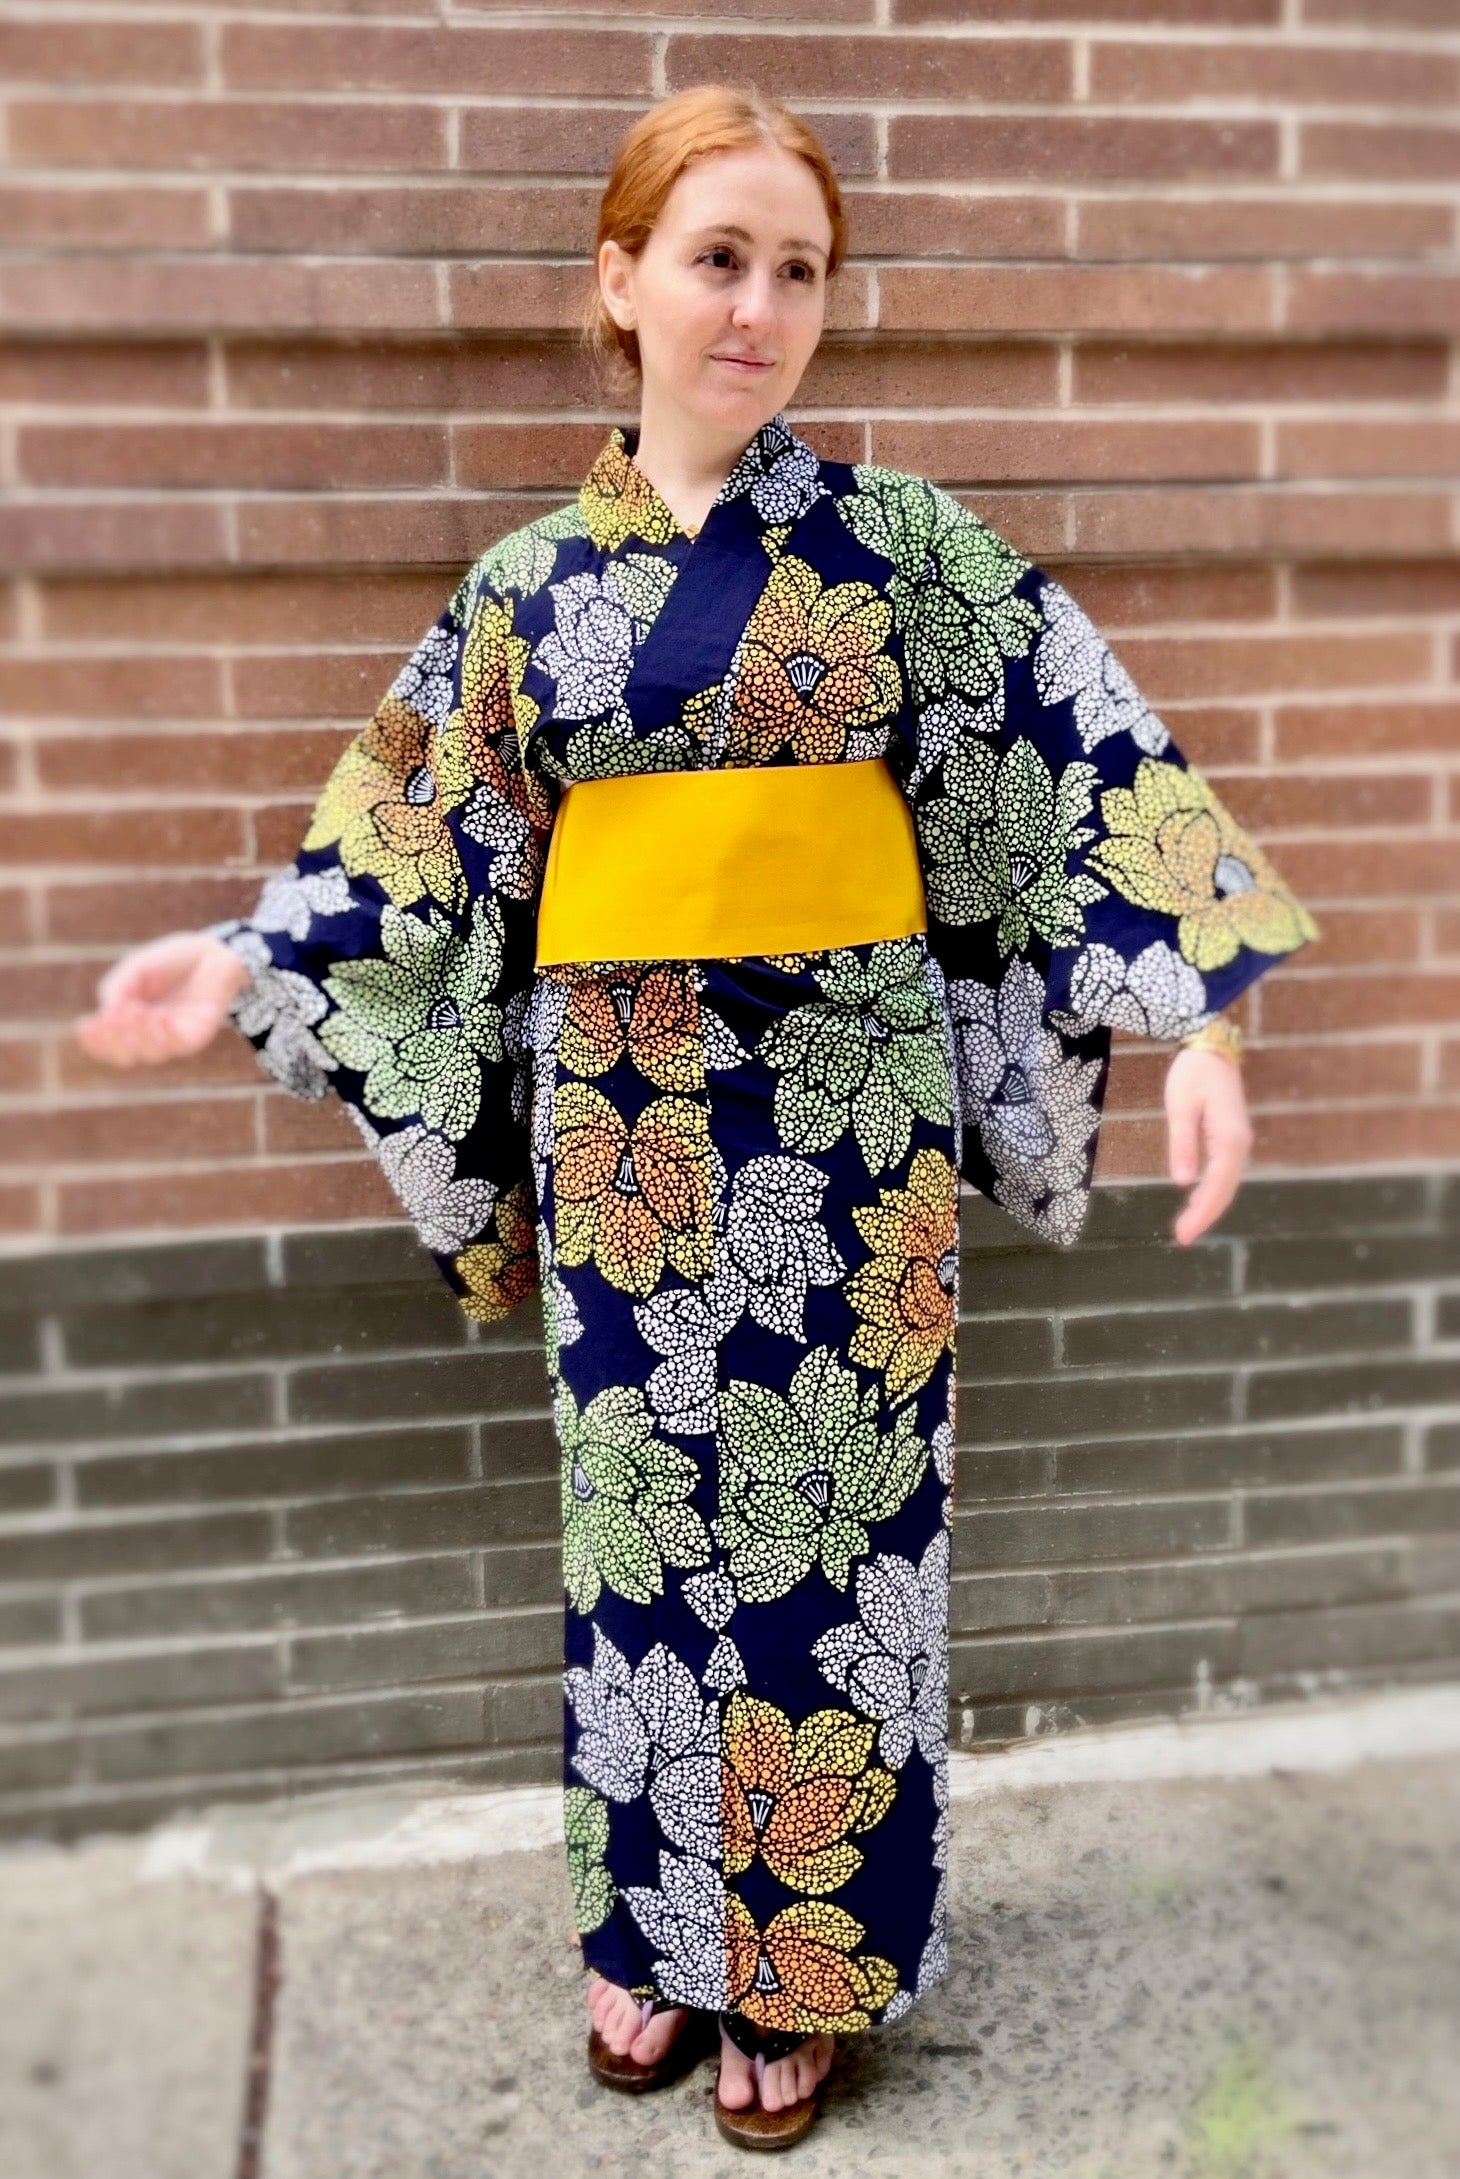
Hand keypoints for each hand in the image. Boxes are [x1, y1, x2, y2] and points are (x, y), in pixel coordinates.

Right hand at [73, 931, 251, 1068]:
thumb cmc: (169, 960)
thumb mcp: (135, 969)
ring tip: (135, 1010)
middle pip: (125, 1056)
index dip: (93, 1041)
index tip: (84, 1026)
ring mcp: (173, 1037)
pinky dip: (165, 1035)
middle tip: (108, 1021)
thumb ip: (118, 989)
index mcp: (129, 1021)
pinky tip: (159, 1017)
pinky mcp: (197, 1035)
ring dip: (138, 1035)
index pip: (107, 1042)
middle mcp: (149, 1035)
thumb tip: (106, 1015)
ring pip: (150, 1054)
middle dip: (112, 1042)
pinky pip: (178, 1045)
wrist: (209, 951)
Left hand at [1165, 1044, 1252, 1244]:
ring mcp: (1238, 1141)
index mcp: (1229, 1138)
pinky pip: (1224, 1172)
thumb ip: (1182, 1143)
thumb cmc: (1194, 1072)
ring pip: (1227, 1183)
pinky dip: (1213, 1190)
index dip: (1201, 1212)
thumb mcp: (1181, 1106)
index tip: (1183, 1234)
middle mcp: (1239, 1144)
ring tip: (1186, 1227)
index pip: (1216, 1185)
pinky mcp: (1231, 1137)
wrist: (1212, 1047)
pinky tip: (1198, 1200)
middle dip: (1205, 1215)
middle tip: (1182, 1238)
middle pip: (1225, 1189)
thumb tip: (1182, 1182)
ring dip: (1209, 1206)